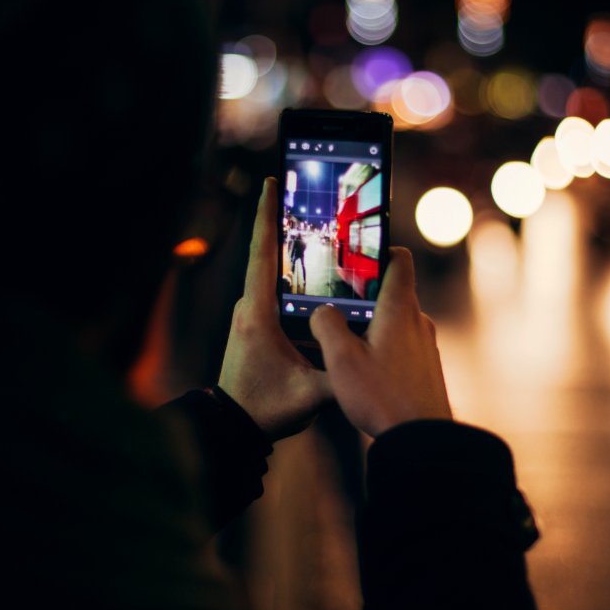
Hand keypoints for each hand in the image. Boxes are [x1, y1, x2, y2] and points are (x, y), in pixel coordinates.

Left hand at [218, 177, 329, 440]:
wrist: (233, 427)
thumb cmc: (265, 408)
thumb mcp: (311, 395)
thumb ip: (344, 374)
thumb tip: (376, 355)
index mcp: (258, 314)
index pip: (263, 254)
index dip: (268, 217)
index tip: (270, 182)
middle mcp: (249, 307)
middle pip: (268, 253)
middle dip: (283, 220)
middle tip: (300, 190)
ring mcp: (249, 315)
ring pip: (271, 272)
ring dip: (287, 246)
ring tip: (310, 220)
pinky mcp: (255, 324)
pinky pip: (274, 289)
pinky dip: (290, 273)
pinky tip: (312, 267)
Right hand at [309, 247, 451, 437]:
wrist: (422, 438)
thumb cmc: (383, 396)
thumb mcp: (341, 360)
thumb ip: (327, 325)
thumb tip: (322, 310)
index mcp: (400, 308)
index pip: (400, 259)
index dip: (381, 250)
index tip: (357, 256)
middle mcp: (418, 320)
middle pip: (393, 290)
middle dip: (365, 293)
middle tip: (336, 303)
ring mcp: (426, 344)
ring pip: (396, 320)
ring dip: (372, 323)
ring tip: (345, 341)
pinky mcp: (426, 366)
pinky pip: (403, 343)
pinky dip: (384, 345)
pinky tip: (365, 367)